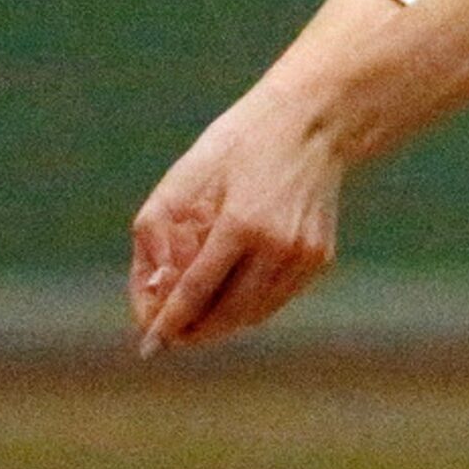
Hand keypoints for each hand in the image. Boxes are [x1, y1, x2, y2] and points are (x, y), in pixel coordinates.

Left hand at [129, 87, 344, 355]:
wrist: (312, 121)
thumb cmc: (239, 144)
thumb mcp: (184, 178)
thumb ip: (157, 236)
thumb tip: (153, 294)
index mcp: (241, 222)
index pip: (197, 291)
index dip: (169, 322)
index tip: (148, 347)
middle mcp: (278, 245)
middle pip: (226, 314)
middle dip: (193, 330)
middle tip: (171, 334)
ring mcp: (304, 254)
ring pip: (253, 314)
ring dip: (221, 322)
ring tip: (198, 314)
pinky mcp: (320, 257)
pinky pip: (276, 299)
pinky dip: (250, 304)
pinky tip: (233, 288)